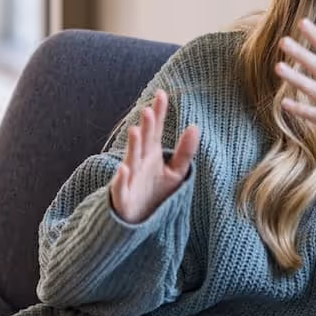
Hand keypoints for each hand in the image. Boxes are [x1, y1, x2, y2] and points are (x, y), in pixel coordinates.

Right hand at [109, 89, 200, 223]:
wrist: (138, 221)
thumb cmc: (155, 193)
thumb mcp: (176, 172)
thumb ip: (185, 152)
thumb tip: (195, 126)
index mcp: (151, 154)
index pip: (156, 130)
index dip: (159, 112)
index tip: (162, 94)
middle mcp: (139, 162)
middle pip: (144, 142)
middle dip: (146, 127)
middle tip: (148, 110)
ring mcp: (130, 179)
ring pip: (131, 160)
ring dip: (132, 146)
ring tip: (136, 131)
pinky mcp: (123, 197)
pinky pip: (120, 188)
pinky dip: (121, 179)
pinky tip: (124, 169)